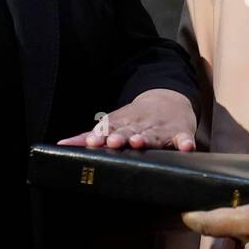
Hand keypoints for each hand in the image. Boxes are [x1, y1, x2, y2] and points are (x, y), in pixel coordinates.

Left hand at [58, 88, 195, 150]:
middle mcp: (140, 125)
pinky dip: (185, 142)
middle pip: (129, 130)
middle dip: (121, 136)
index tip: (93, 141)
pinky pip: (183, 138)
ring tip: (139, 142)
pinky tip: (186, 147)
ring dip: (146, 138)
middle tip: (113, 142)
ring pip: (153, 134)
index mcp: (123, 123)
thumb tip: (61, 146)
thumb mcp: (113, 124)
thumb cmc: (134, 120)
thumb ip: (89, 136)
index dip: (101, 134)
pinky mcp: (180, 133)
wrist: (168, 101)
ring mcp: (160, 129)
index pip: (110, 128)